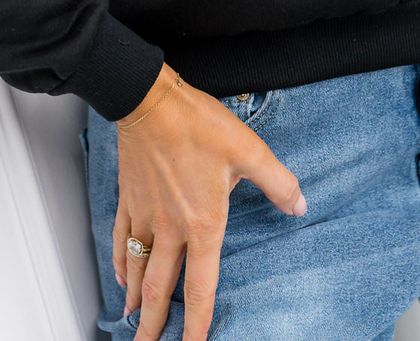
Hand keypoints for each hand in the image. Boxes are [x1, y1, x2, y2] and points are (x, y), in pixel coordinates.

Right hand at [113, 63, 306, 340]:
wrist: (151, 102)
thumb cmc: (197, 123)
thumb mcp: (249, 150)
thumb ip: (278, 183)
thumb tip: (300, 206)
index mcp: (202, 224)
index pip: (200, 287)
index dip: (197, 324)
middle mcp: (170, 228)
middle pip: (159, 289)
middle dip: (154, 326)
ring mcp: (146, 215)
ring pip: (137, 270)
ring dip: (135, 301)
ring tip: (132, 323)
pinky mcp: (129, 199)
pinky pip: (121, 239)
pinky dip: (119, 262)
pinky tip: (121, 277)